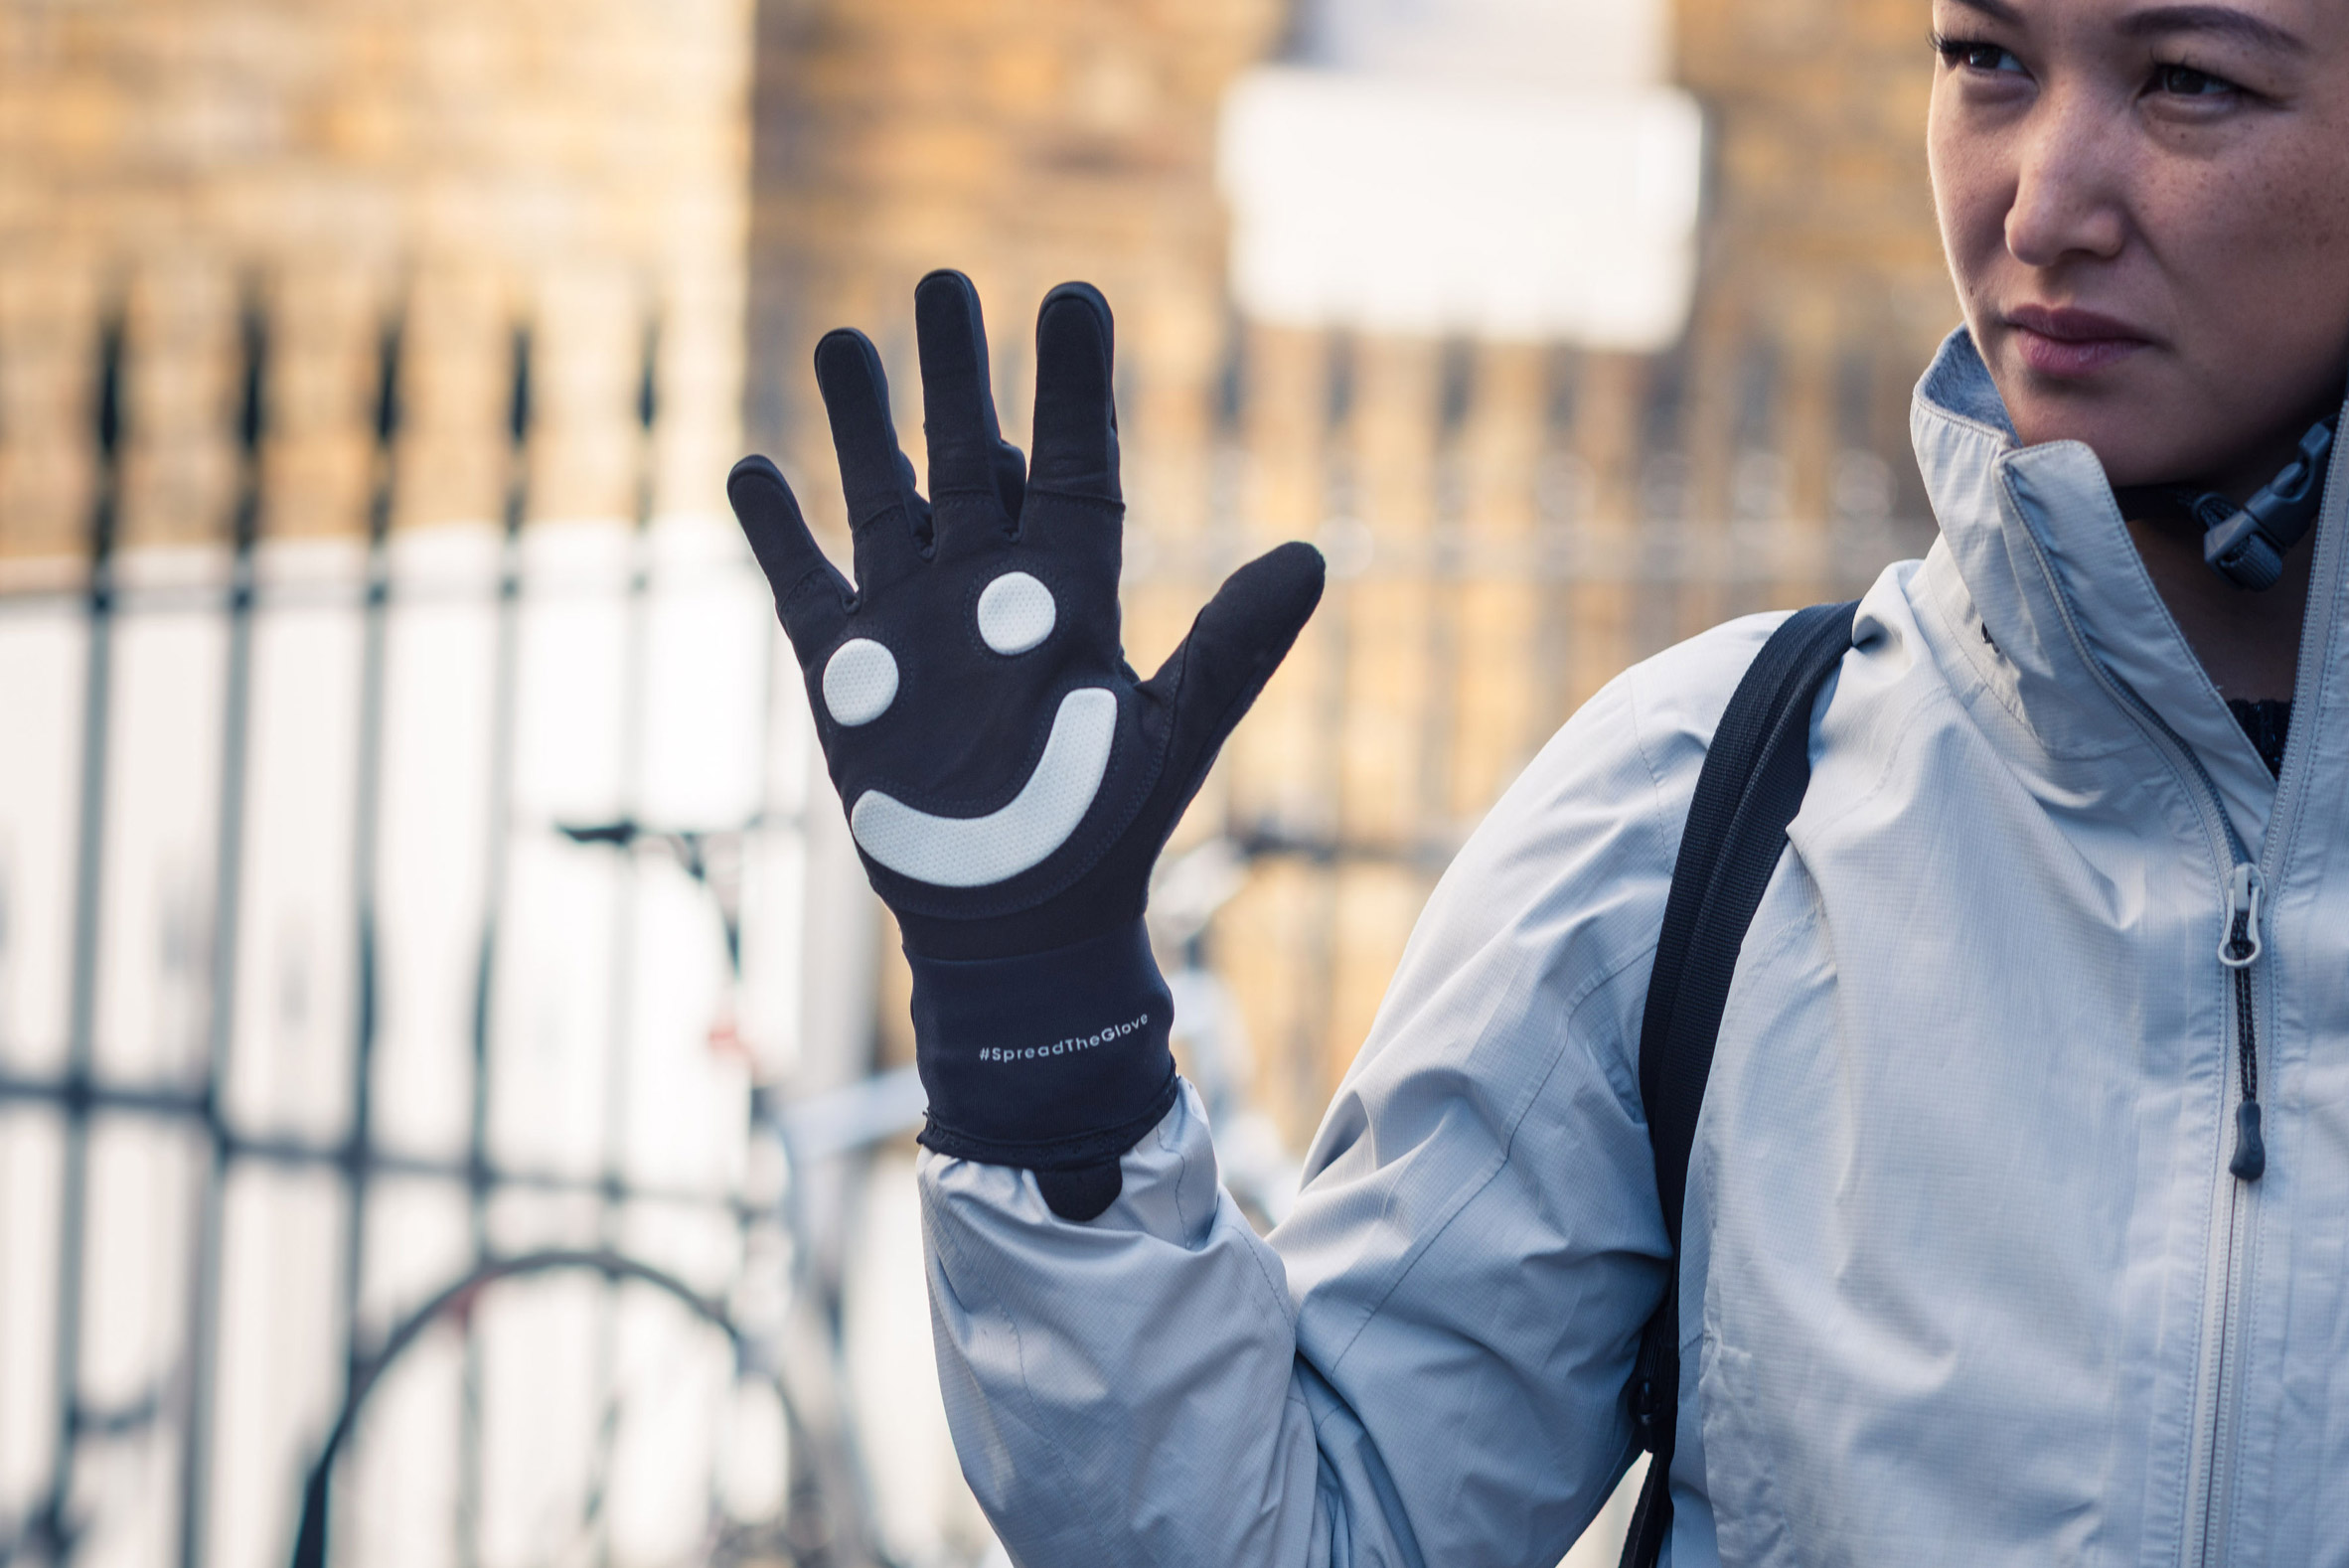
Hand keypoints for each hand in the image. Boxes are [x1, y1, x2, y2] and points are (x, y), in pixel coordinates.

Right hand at [727, 271, 1323, 1218]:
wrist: (1014, 929)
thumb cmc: (1103, 834)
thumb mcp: (1173, 731)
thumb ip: (1234, 643)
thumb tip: (1316, 553)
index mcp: (1069, 592)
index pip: (1072, 462)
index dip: (1070, 385)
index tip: (1072, 295)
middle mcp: (987, 589)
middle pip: (967, 456)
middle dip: (953, 374)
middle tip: (943, 284)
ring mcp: (912, 623)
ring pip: (881, 497)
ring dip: (861, 422)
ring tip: (841, 338)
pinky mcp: (846, 672)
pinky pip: (801, 583)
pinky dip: (775, 529)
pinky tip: (750, 466)